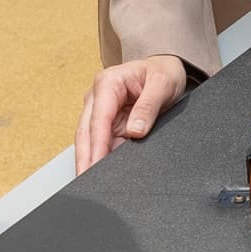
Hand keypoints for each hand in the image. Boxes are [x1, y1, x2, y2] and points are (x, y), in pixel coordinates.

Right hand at [74, 54, 187, 174]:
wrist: (165, 69)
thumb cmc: (162, 72)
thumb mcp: (163, 84)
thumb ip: (148, 106)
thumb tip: (135, 131)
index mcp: (108, 82)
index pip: (98, 119)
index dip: (96, 146)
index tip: (94, 166)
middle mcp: (98, 97)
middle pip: (86, 133)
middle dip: (85, 159)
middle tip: (87, 183)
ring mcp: (99, 111)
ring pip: (90, 141)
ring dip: (91, 160)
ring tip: (94, 183)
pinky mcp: (106, 122)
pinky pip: (102, 143)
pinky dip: (102, 157)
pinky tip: (104, 172)